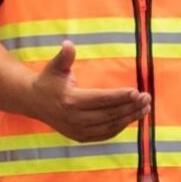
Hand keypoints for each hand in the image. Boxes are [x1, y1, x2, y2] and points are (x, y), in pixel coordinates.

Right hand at [26, 41, 149, 142]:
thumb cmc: (48, 80)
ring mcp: (77, 130)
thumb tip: (68, 44)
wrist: (34, 102)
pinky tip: (132, 118)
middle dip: (131, 107)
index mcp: (70, 101)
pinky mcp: (80, 137)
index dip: (120, 96)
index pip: (101, 99)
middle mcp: (74, 118)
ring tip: (145, 108)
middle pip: (109, 114)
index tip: (137, 91)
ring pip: (110, 126)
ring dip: (130, 118)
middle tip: (147, 98)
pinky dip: (120, 127)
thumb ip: (64, 56)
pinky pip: (105, 134)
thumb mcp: (54, 66)